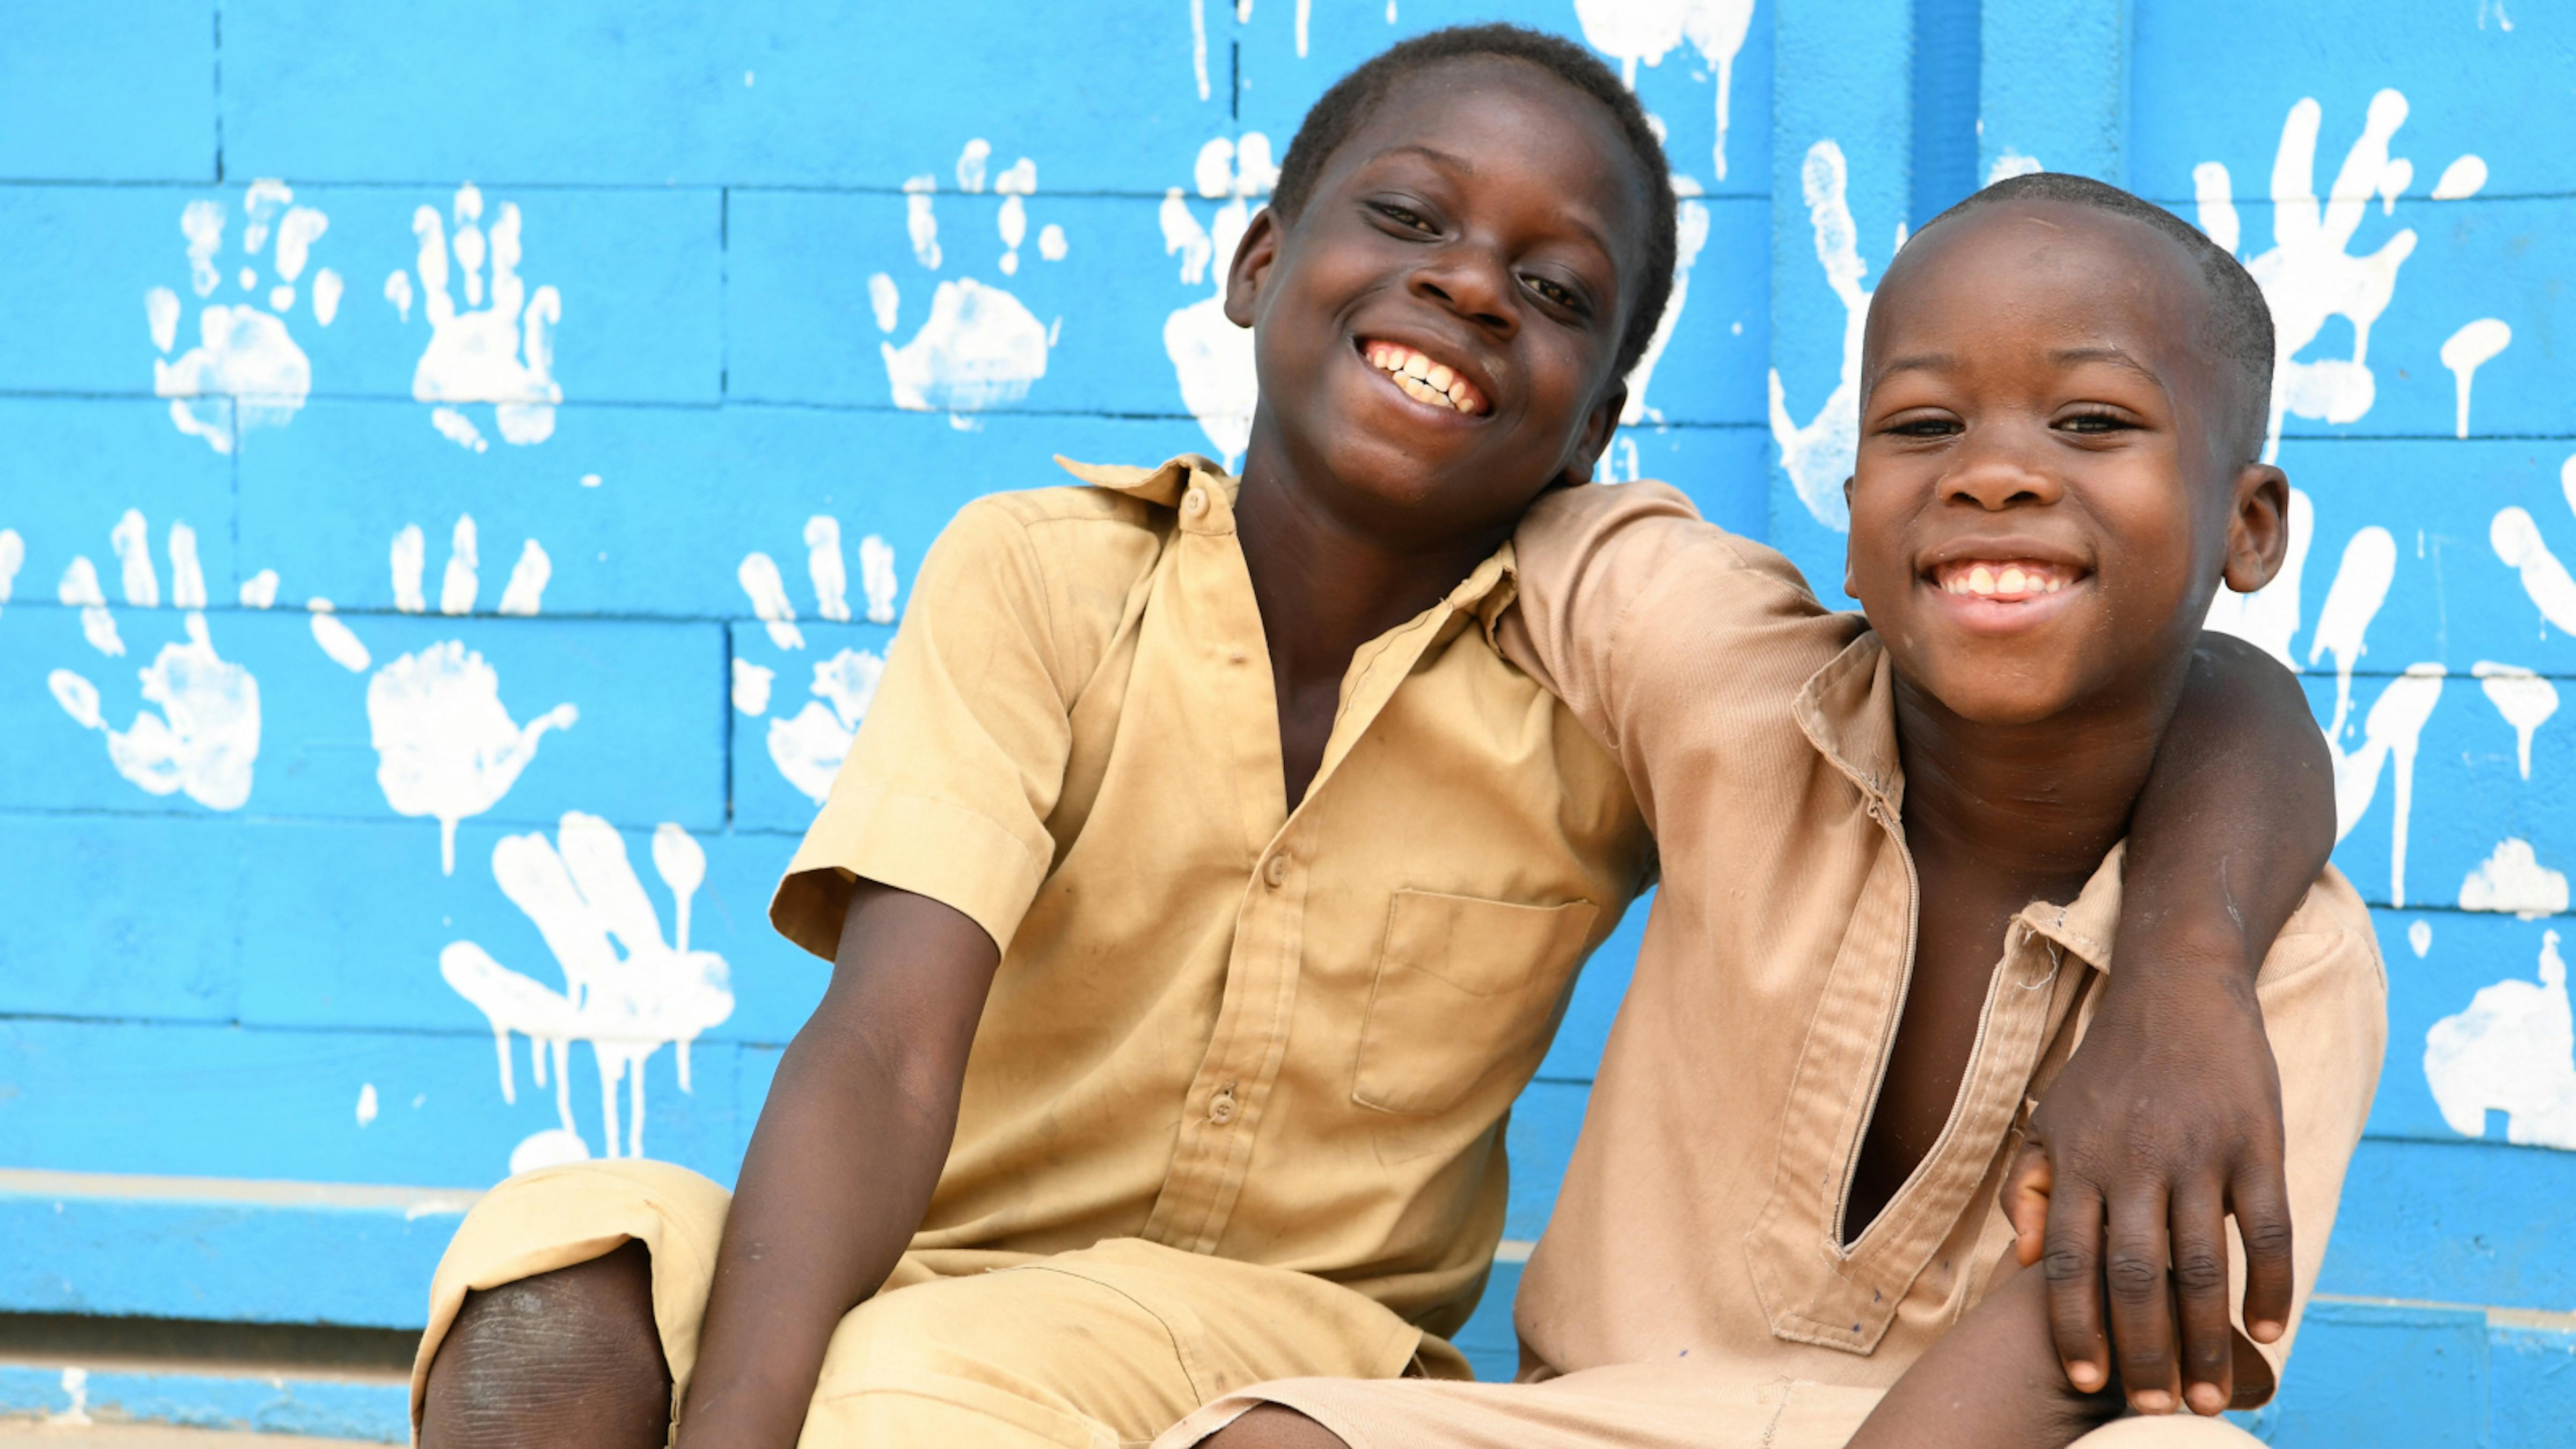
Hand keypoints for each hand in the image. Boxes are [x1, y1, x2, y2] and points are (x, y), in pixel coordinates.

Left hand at [2004, 971, 2290, 1417]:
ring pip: (2202, 1264)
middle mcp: (2134, 1161)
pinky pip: (2268, 1229)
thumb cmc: (2109, 1068)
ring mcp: (2199, 1152)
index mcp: (2079, 1161)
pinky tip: (2266, 1331)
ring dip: (2207, 1337)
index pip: (2069, 1262)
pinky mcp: (2257, 1142)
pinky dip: (2271, 1285)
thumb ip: (2029, 1187)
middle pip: (2136, 1277)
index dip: (2076, 1327)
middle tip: (2158, 1408)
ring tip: (2211, 1392)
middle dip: (2145, 1351)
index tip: (2086, 1381)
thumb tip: (2020, 1261)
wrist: (2177, 989)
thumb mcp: (2051, 1118)